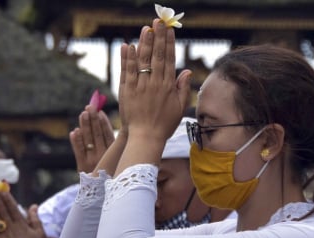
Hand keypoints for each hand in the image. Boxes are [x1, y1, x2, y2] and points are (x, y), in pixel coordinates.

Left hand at [70, 106, 114, 172]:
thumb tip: (103, 120)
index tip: (100, 111)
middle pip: (97, 134)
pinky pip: (78, 151)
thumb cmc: (108, 172)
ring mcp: (92, 161)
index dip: (103, 122)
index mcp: (114, 154)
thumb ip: (111, 142)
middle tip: (90, 107)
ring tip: (82, 114)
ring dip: (85, 125)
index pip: (108, 134)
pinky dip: (76, 141)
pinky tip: (75, 131)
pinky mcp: (82, 166)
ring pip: (88, 139)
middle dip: (93, 119)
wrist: (99, 193)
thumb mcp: (116, 159)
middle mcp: (104, 157)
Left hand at [119, 19, 190, 141]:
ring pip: (142, 61)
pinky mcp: (127, 91)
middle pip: (157, 56)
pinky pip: (127, 71)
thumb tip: (186, 72)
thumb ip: (183, 89)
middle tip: (158, 21)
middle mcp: (155, 84)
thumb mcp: (179, 108)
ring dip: (144, 43)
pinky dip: (127, 58)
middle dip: (158, 37)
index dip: (169, 43)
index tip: (169, 30)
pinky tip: (127, 46)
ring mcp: (140, 87)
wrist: (145, 138)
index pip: (169, 60)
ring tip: (145, 29)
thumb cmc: (163, 125)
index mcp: (168, 86)